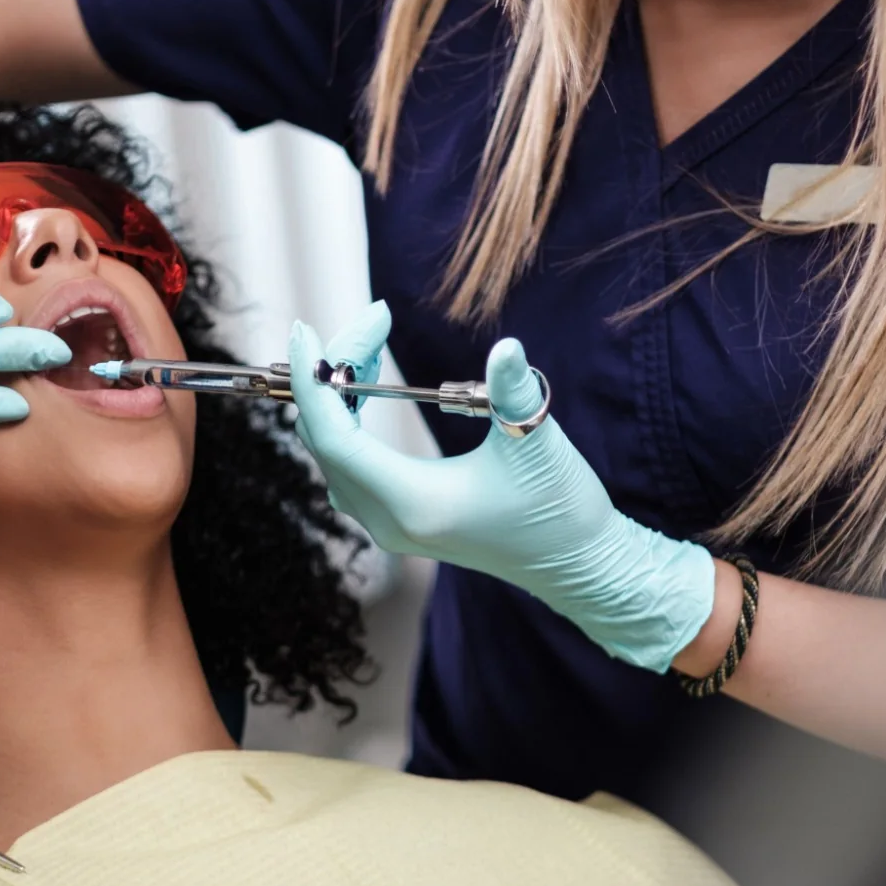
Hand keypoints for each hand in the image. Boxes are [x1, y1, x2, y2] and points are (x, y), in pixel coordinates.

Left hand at [288, 308, 715, 672]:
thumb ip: (513, 391)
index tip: (306, 328)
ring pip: (333, 451)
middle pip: (327, 436)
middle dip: (338, 370)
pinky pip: (350, 464)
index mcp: (410, 503)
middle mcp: (387, 520)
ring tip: (371, 343)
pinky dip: (349, 420)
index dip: (313, 378)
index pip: (332, 434)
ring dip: (341, 394)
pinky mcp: (401, 520)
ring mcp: (390, 525)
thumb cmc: (559, 508)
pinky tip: (370, 386)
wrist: (579, 565)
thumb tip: (506, 346)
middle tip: (374, 320)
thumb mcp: (537, 443)